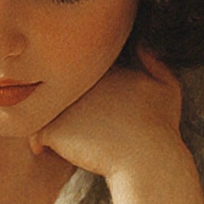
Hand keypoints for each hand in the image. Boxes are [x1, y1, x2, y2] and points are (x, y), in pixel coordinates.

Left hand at [30, 49, 183, 178]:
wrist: (146, 158)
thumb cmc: (160, 128)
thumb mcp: (167, 89)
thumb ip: (155, 64)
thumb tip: (142, 45)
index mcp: (101, 67)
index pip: (77, 74)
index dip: (80, 95)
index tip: (89, 113)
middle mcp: (77, 79)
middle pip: (57, 90)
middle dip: (60, 106)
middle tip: (71, 127)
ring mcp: (62, 102)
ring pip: (43, 109)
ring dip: (48, 122)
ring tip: (60, 140)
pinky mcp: (52, 127)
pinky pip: (36, 134)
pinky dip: (41, 145)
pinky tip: (54, 153)